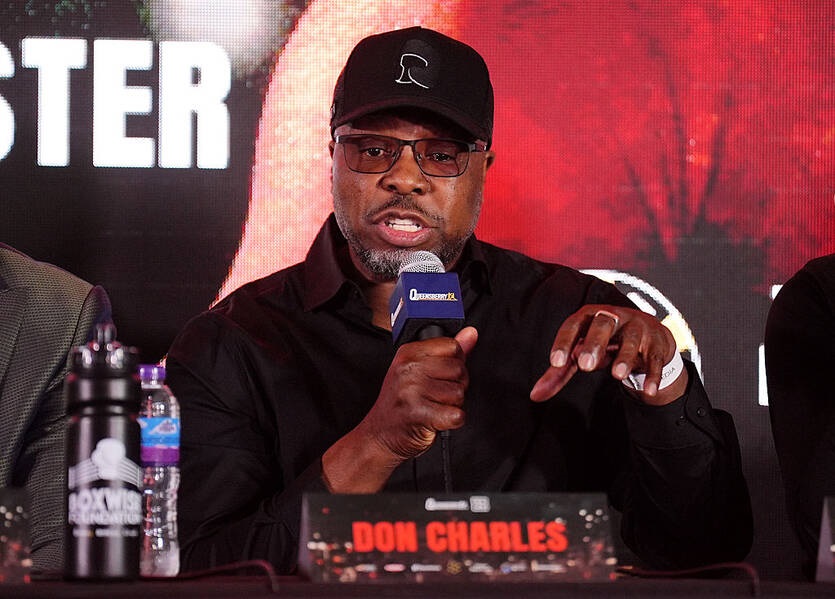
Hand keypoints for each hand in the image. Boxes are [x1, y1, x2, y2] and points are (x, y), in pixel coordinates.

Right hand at [322, 326, 477, 491]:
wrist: (379, 435)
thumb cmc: (400, 404)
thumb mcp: (420, 370)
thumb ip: (447, 352)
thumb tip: (471, 333)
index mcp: (409, 353)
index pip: (452, 346)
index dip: (454, 363)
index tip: (440, 375)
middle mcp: (409, 369)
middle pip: (459, 369)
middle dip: (454, 385)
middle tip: (435, 395)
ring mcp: (412, 391)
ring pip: (459, 393)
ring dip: (451, 405)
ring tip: (433, 406)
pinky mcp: (419, 414)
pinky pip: (456, 415)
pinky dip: (451, 421)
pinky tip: (436, 419)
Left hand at [529, 305, 685, 405]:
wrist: (648, 336)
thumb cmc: (606, 343)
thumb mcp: (581, 352)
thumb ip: (559, 372)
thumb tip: (535, 395)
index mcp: (590, 317)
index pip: (574, 325)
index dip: (564, 341)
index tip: (555, 362)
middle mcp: (614, 317)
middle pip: (603, 324)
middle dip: (594, 343)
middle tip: (585, 365)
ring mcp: (637, 329)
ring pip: (631, 340)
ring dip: (624, 357)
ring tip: (616, 376)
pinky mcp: (656, 344)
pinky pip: (654, 359)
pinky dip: (652, 375)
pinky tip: (648, 391)